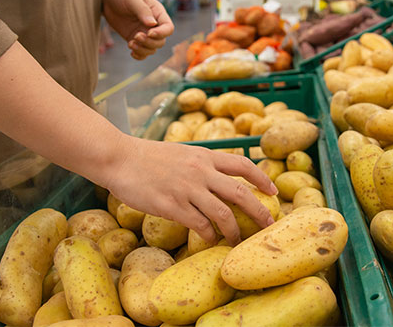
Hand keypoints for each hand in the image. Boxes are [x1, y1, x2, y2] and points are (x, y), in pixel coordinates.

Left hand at [100, 0, 173, 59]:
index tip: (148, 33)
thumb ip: (143, 11)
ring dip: (143, 49)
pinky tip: (131, 51)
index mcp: (157, 13)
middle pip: (161, 41)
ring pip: (152, 48)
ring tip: (131, 43)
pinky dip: (139, 55)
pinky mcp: (134, 38)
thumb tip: (153, 24)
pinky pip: (142, 52)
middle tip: (136, 36)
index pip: (168, 28)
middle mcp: (154, 24)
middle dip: (150, 42)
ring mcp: (144, 33)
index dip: (161, 33)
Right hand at [105, 136, 277, 245]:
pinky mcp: (172, 205)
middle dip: (259, 210)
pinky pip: (199, 224)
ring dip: (234, 230)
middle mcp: (200, 171)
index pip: (242, 164)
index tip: (273, 190)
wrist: (120, 158)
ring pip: (223, 212)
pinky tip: (209, 239)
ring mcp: (187, 189)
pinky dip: (209, 234)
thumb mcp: (182, 152)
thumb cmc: (148, 156)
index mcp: (205, 156)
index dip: (262, 178)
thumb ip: (202, 163)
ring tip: (237, 240)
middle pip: (240, 192)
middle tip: (269, 224)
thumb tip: (219, 176)